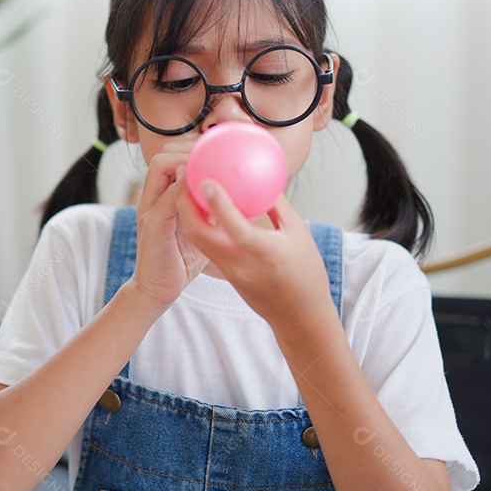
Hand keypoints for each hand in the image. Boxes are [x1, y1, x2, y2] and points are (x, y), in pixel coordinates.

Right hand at [127, 141, 208, 310]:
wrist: (157, 288)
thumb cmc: (181, 259)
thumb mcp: (198, 226)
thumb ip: (208, 208)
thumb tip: (237, 193)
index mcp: (160, 195)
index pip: (169, 157)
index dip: (189, 145)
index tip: (216, 144)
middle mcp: (150, 197)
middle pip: (162, 155)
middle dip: (187, 145)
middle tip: (214, 149)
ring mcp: (148, 208)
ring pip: (160, 167)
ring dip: (186, 159)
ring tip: (210, 163)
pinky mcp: (152, 224)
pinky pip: (168, 196)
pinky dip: (185, 186)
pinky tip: (207, 187)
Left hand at [176, 179, 332, 328]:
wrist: (298, 316)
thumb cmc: (306, 272)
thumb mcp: (299, 233)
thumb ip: (277, 205)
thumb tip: (261, 177)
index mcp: (266, 253)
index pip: (237, 228)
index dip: (219, 205)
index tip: (207, 180)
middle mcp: (241, 264)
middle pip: (200, 234)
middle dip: (185, 203)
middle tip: (185, 173)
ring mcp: (229, 272)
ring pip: (197, 239)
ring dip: (187, 212)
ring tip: (187, 185)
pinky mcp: (224, 275)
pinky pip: (204, 245)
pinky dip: (197, 224)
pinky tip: (199, 206)